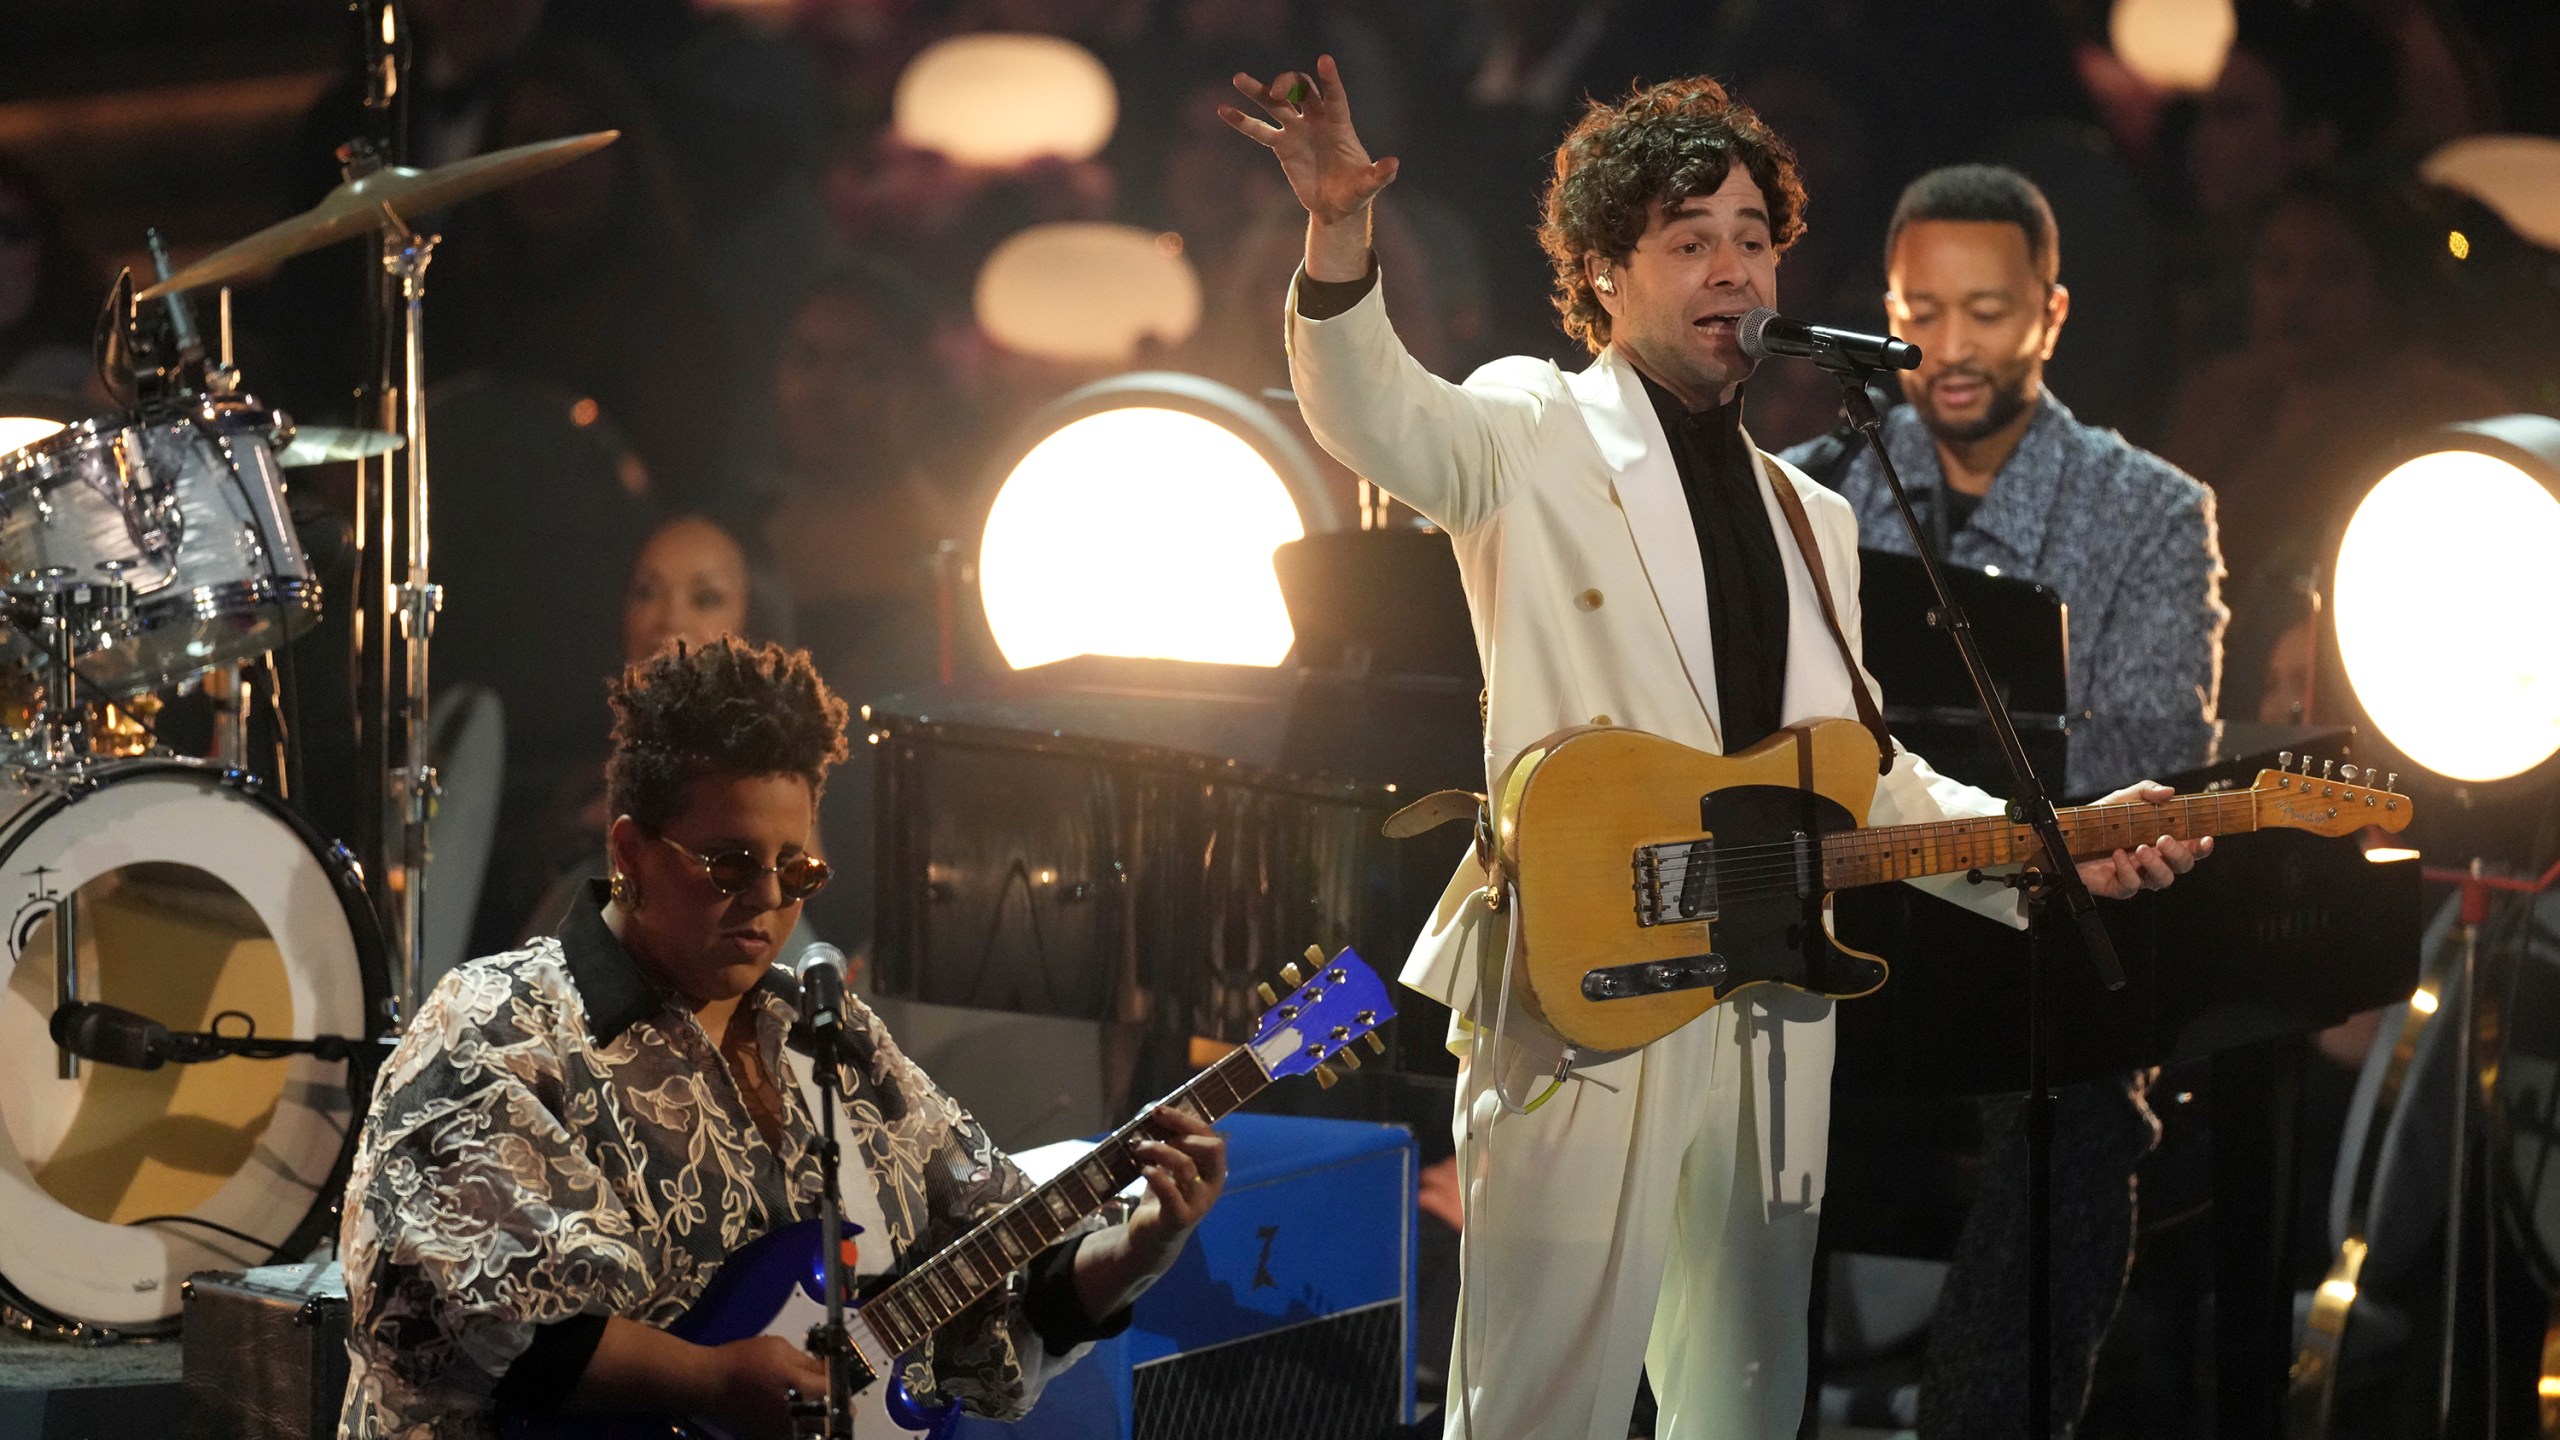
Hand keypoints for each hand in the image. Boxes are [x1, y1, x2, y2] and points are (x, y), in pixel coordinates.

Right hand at [699, 1335, 829, 1439]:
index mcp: (795, 1385)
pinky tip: (799, 1418)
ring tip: (821, 1411)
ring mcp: (779, 1429)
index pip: (833, 1391)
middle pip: (828, 1420)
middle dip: (837, 1411)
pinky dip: (802, 1429)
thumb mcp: (778, 1348)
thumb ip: (807, 1361)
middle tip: (839, 1404)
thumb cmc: (741, 1360)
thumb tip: (827, 1371)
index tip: (843, 1384)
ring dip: (821, 1422)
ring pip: (813, 1432)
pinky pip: (794, 1435)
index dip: (842, 1386)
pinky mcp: (767, 1436)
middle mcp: (791, 1412)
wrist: (707, 1383)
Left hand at [1125, 1106, 1228, 1267]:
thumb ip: (1171, 1146)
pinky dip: (1155, 1175)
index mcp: (1213, 1170)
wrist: (1151, 1240)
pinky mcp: (1180, 1218)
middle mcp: (1212, 1185)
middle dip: (1182, 1132)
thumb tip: (1157, 1115)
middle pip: (1212, 1148)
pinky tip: (1142, 1169)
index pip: (1211, 1136)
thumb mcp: (1170, 1169)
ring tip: (1138, 1148)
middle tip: (1155, 1131)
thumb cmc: (1163, 1198)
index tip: (1159, 1111)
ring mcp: (1199, 1203)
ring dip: (1159, 1150)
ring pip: (1186, 1166)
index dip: (1186, 1120)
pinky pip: (1170, 1191)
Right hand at [1218, 55, 1398, 224]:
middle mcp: (1316, 119)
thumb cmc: (1355, 192)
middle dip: (1290, 84)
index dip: (1330, 79)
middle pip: (1301, 89)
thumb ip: (1380, 175)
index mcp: (1339, 123)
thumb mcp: (1369, 186)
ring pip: (1276, 102)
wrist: (1335, 207)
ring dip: (1259, 89)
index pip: (1334, 95)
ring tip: (1238, 78)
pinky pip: (1260, 130)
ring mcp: (1297, 129)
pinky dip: (1242, 121)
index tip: (1325, 60)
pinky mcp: (1281, 144)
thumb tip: (1394, 165)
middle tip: (1278, 92)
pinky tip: (1224, 110)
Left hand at [2073, 781, 2212, 899]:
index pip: (2192, 848)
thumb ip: (2146, 792)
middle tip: (2163, 839)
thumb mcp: (2123, 799)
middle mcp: (2154, 860)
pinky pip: (2132, 886)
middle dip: (2179, 854)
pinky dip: (2127, 870)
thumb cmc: (2100, 819)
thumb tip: (2169, 792)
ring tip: (2141, 848)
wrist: (2067, 836)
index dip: (2203, 847)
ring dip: (2157, 865)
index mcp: (2161, 841)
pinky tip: (2117, 854)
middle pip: (2183, 866)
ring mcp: (2138, 875)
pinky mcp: (2119, 887)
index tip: (2206, 839)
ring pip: (2163, 881)